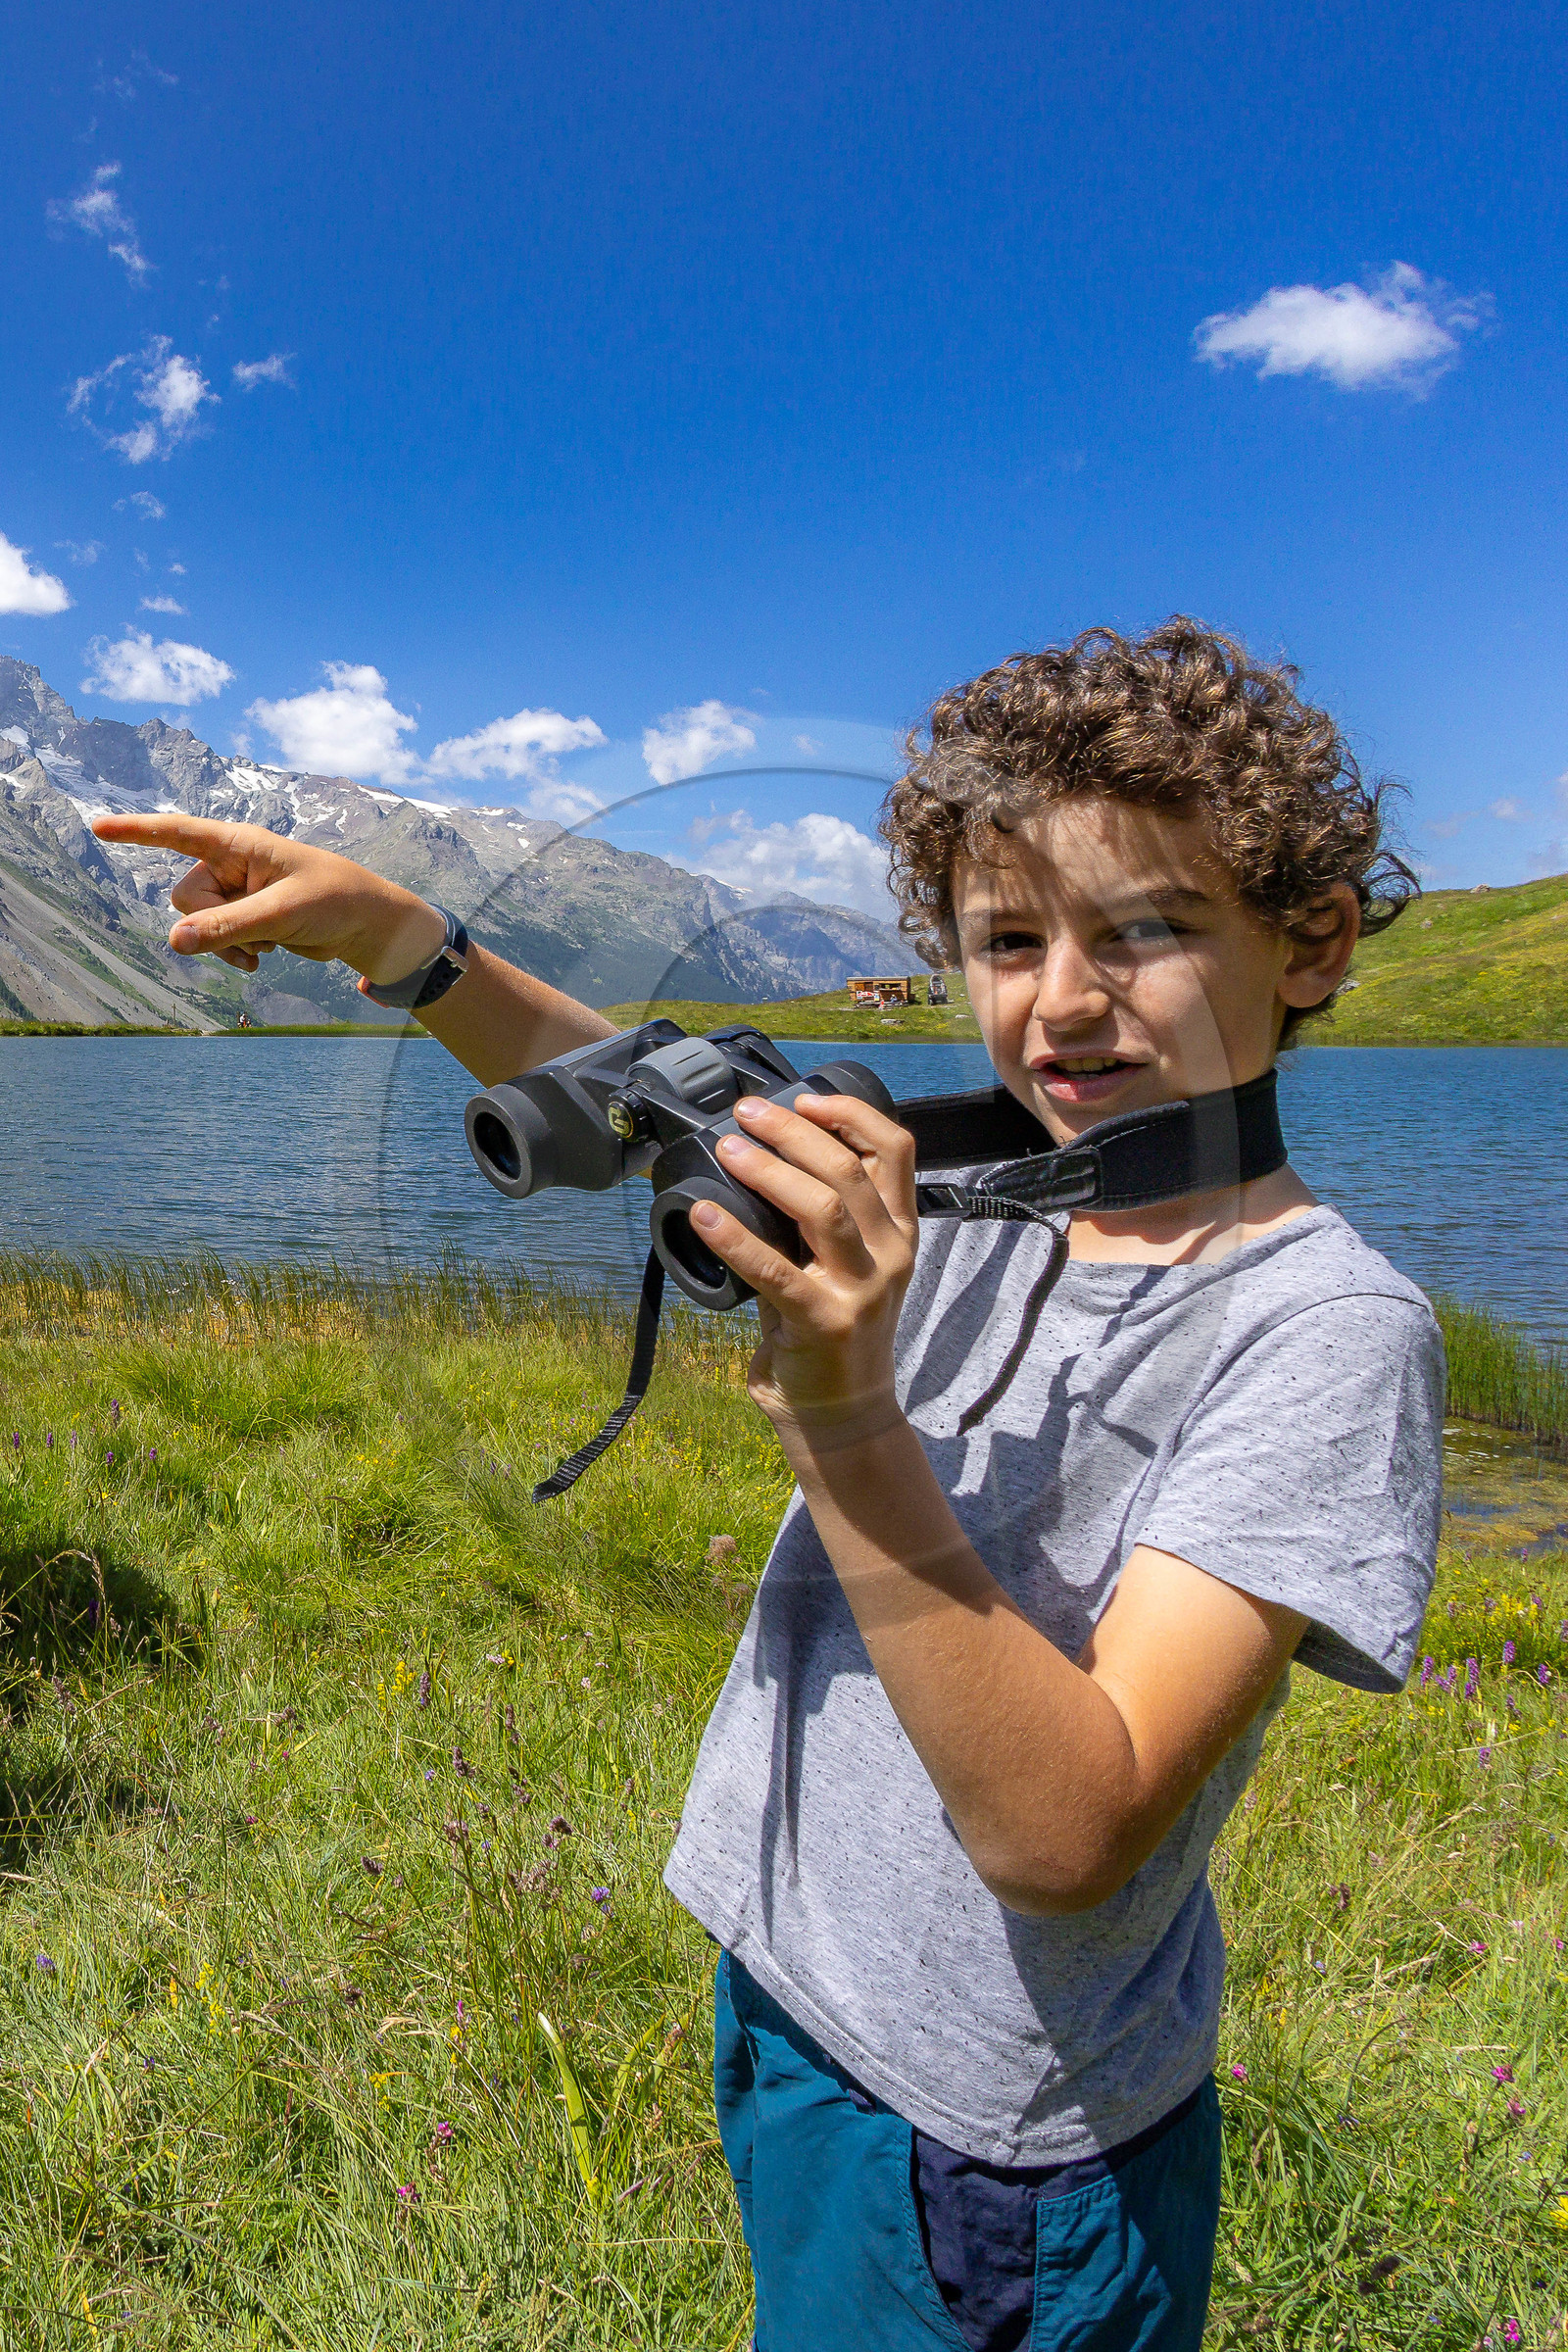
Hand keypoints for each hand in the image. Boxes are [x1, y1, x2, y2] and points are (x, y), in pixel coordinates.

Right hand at [90, 812, 444, 982]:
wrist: (365, 925)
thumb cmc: (334, 900)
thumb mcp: (282, 914)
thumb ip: (228, 926)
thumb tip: (176, 942)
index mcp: (240, 844)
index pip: (178, 833)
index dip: (136, 832)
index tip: (97, 827)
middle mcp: (231, 863)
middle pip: (185, 897)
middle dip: (212, 923)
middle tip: (258, 930)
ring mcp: (235, 892)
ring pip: (197, 924)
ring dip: (224, 944)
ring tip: (265, 948)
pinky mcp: (242, 917)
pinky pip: (214, 939)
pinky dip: (233, 952)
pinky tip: (263, 956)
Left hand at [692, 1092, 918, 1457]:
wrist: (841, 1415)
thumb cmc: (829, 1328)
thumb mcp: (843, 1264)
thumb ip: (821, 1215)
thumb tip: (758, 1152)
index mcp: (900, 1232)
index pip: (894, 1150)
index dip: (850, 1112)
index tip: (803, 1097)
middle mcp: (891, 1256)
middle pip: (849, 1171)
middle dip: (793, 1132)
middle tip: (746, 1114)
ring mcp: (862, 1292)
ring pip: (824, 1210)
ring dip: (770, 1171)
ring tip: (728, 1149)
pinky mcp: (824, 1324)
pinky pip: (774, 1271)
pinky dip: (734, 1238)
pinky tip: (702, 1215)